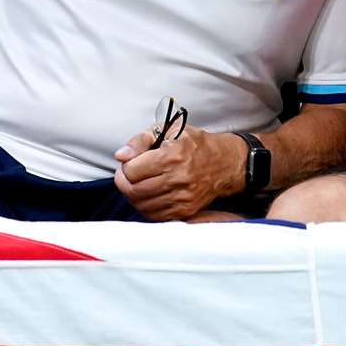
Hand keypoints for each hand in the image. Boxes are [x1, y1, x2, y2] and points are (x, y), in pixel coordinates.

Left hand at [113, 125, 244, 220]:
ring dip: (134, 196)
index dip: (125, 166)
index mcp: (171, 156)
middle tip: (127, 175)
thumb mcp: (168, 129)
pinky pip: (155, 216)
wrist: (224, 162)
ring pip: (142, 206)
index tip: (130, 162)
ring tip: (138, 184)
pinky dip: (146, 207)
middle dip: (124, 183)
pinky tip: (149, 195)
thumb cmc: (194, 143)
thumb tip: (121, 155)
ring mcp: (183, 197)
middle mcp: (178, 179)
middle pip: (134, 190)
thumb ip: (140, 140)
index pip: (131, 170)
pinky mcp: (186, 210)